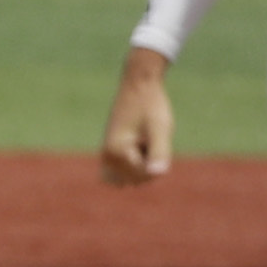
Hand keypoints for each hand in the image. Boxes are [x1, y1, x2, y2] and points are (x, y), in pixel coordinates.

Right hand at [100, 49, 174, 186]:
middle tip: (147, 137)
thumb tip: (158, 173)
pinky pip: (124, 175)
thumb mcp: (160, 129)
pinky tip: (140, 148)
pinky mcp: (111, 155)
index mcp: (115, 152)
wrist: (139, 86)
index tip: (153, 137)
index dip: (157, 160)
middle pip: (138, 180)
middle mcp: (106, 157)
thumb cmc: (151, 106)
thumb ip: (159, 152)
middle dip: (150, 163)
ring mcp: (106, 157)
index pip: (145, 175)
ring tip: (143, 140)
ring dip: (144, 164)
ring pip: (134, 179)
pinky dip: (136, 167)